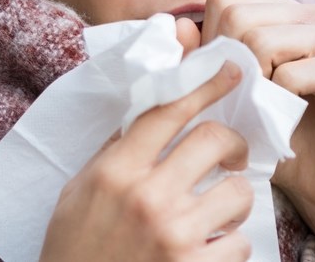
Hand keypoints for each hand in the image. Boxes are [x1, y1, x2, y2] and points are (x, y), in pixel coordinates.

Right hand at [40, 62, 254, 261]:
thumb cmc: (75, 251)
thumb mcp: (79, 194)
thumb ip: (114, 154)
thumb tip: (149, 113)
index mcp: (115, 171)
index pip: (168, 110)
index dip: (204, 84)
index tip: (230, 71)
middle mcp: (147, 196)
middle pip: (214, 140)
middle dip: (232, 146)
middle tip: (231, 157)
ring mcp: (174, 235)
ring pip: (238, 193)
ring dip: (232, 203)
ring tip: (216, 215)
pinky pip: (240, 243)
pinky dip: (230, 246)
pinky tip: (209, 250)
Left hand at [190, 0, 314, 261]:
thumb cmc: (275, 134)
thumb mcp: (229, 93)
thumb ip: (203, 59)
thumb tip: (180, 26)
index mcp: (286, 11)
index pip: (226, 0)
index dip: (213, 42)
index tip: (225, 80)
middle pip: (240, 18)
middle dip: (229, 66)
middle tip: (244, 100)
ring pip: (262, 41)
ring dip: (251, 86)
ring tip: (263, 108)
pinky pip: (291, 74)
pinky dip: (276, 102)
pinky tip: (286, 116)